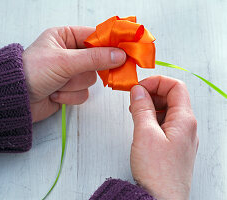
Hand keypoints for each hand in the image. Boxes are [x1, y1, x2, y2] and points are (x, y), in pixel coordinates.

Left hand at [22, 26, 125, 121]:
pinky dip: (69, 96)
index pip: (95, 37)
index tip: (125, 50)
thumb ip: (94, 58)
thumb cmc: (33, 72)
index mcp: (65, 37)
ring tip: (57, 84)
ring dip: (72, 85)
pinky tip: (55, 94)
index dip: (110, 44)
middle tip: (78, 72)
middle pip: (96, 61)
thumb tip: (120, 55)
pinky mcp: (70, 89)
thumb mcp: (64, 61)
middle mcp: (70, 54)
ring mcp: (70, 72)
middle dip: (84, 71)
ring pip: (90, 80)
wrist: (17, 100)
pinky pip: (83, 93)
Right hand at [129, 76, 198, 199]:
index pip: (176, 87)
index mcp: (184, 120)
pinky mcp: (172, 144)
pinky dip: (151, 118)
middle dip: (152, 93)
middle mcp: (185, 127)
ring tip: (135, 111)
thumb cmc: (158, 173)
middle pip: (172, 97)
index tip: (140, 86)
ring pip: (167, 110)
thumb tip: (139, 91)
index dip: (157, 82)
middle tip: (135, 98)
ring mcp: (179, 136)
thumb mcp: (145, 134)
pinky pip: (164, 123)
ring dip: (150, 106)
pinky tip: (141, 123)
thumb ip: (142, 108)